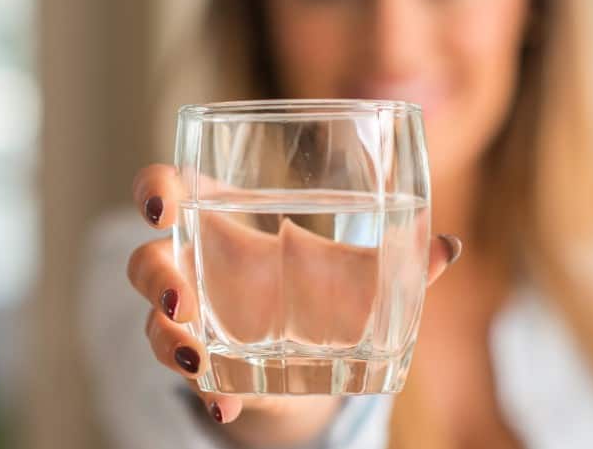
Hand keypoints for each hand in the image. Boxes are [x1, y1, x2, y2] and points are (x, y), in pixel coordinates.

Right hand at [127, 164, 461, 444]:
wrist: (310, 355)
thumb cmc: (322, 288)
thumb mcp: (356, 271)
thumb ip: (396, 260)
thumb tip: (447, 246)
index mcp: (218, 215)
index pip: (167, 188)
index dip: (153, 190)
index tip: (160, 204)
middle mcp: (194, 264)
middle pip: (146, 259)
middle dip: (154, 276)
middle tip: (180, 296)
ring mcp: (192, 318)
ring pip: (155, 321)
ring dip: (168, 338)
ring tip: (196, 358)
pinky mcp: (204, 364)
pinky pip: (190, 375)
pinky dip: (208, 391)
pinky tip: (228, 405)